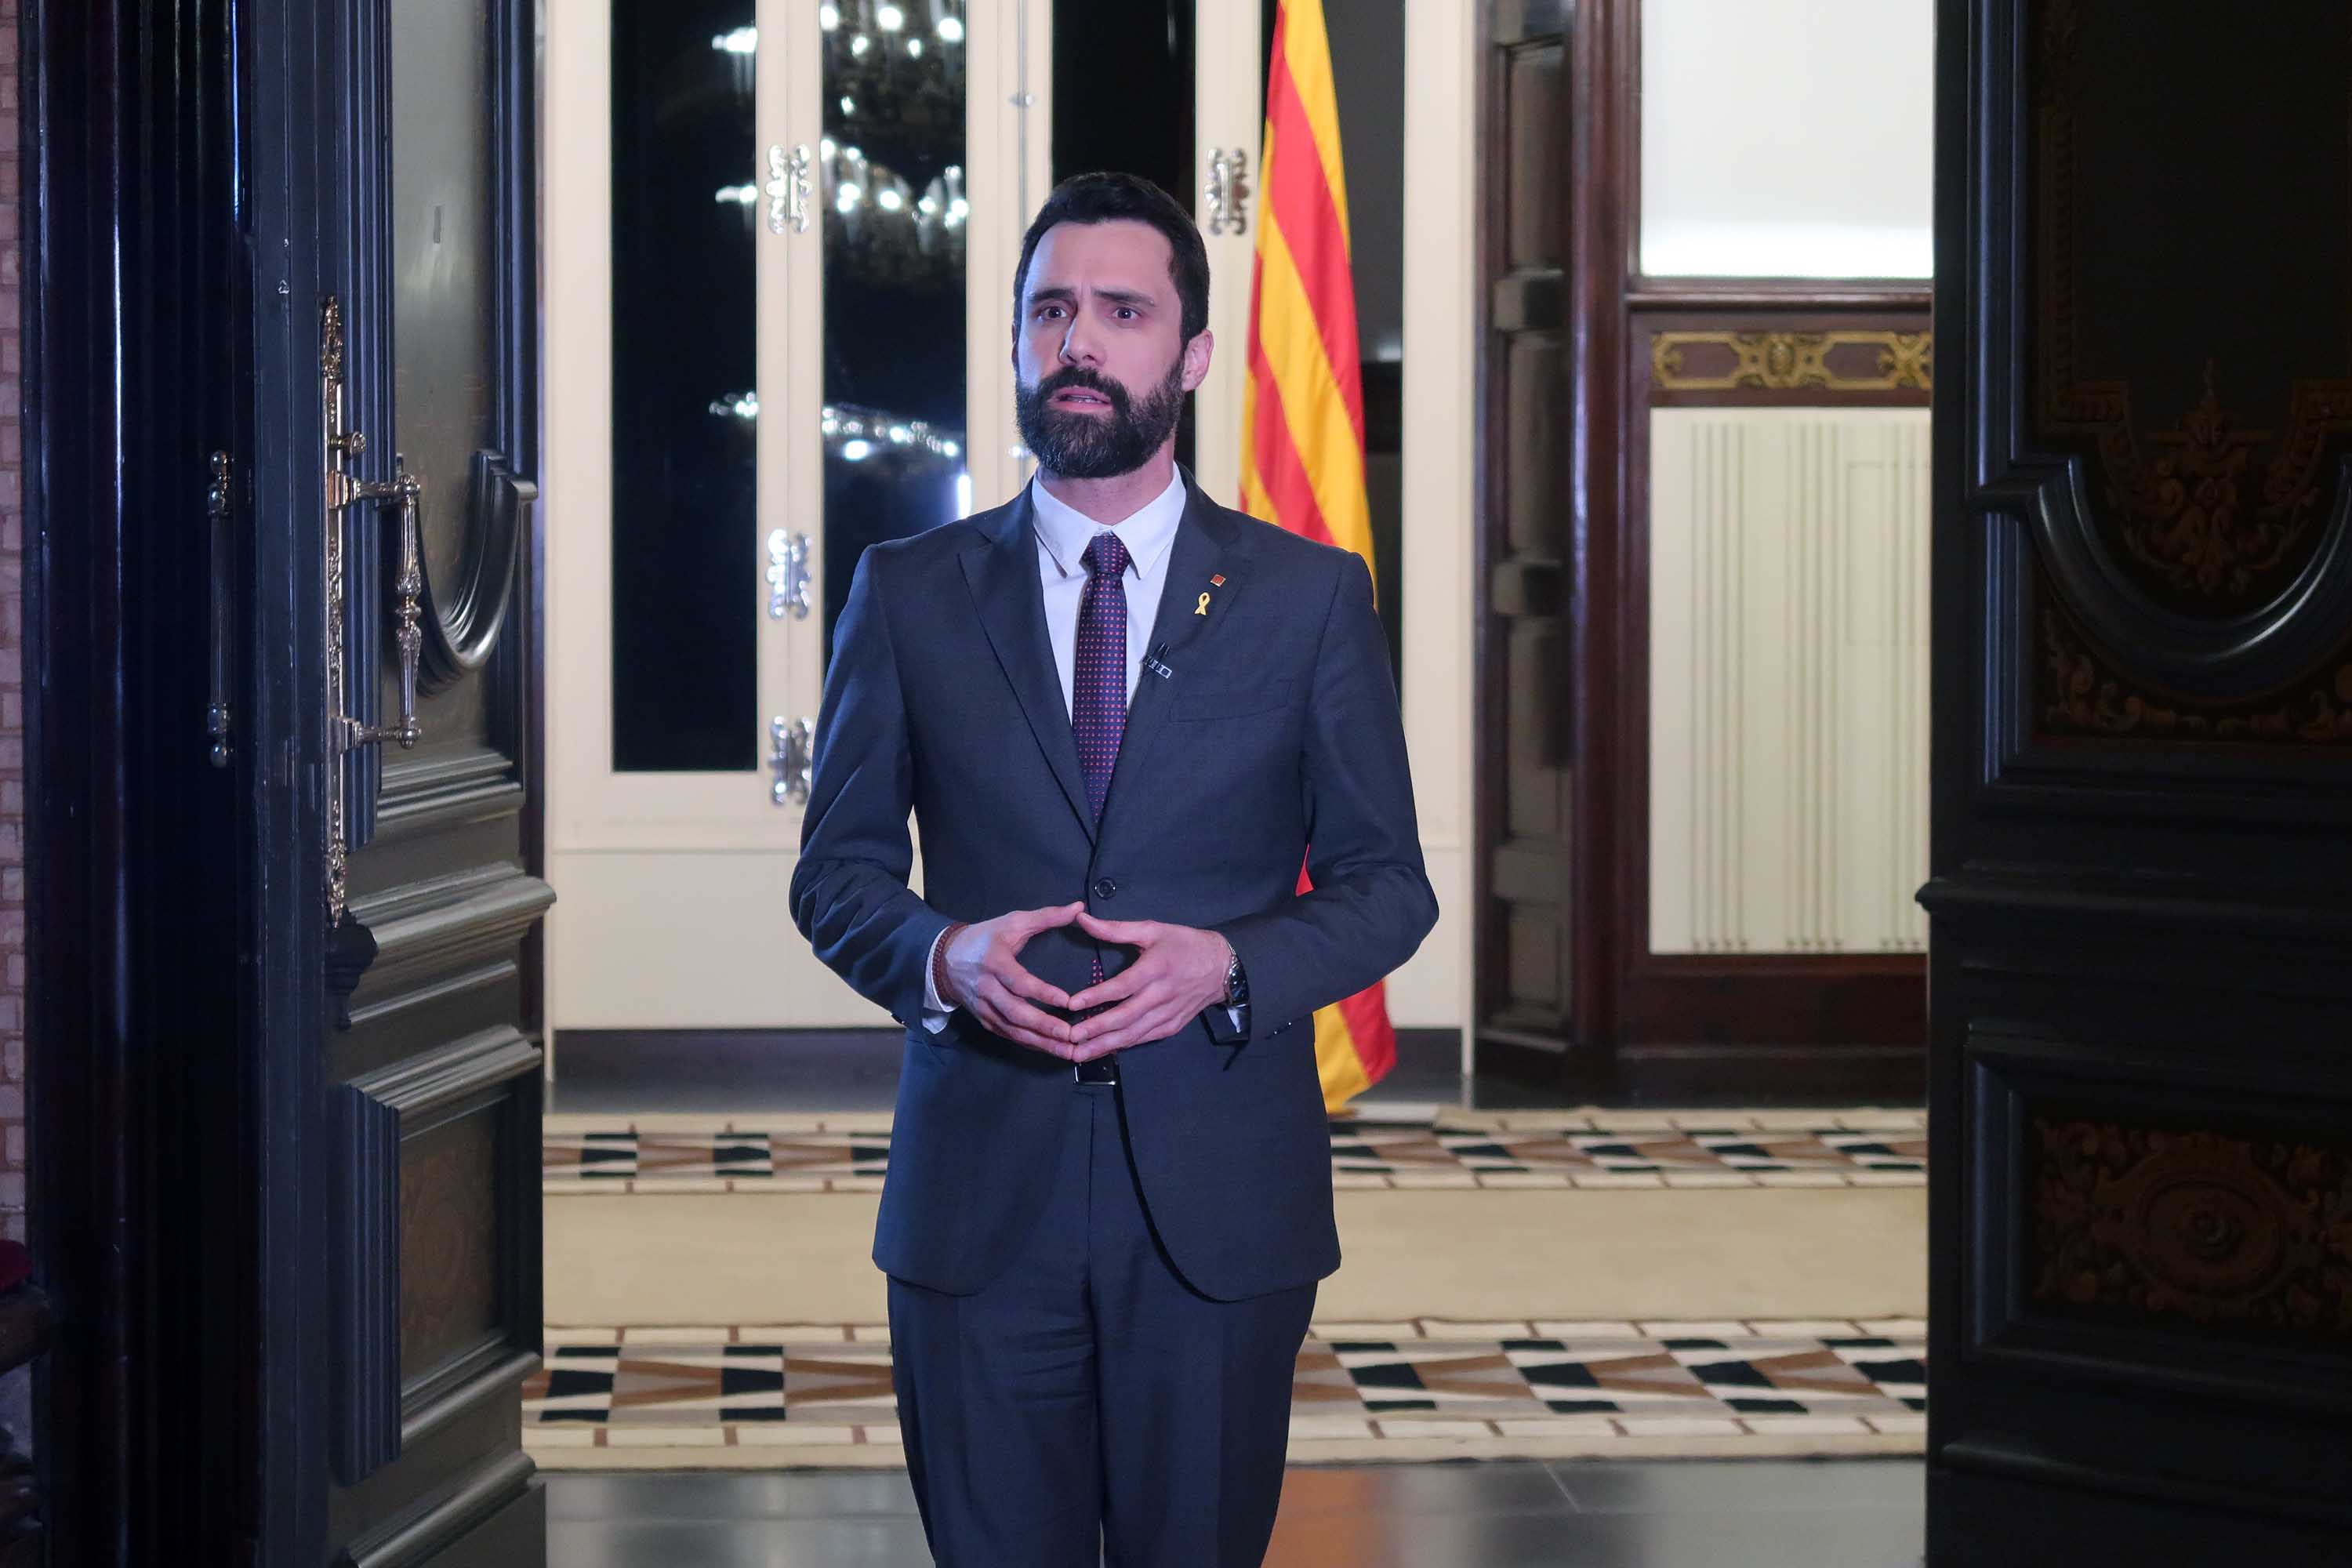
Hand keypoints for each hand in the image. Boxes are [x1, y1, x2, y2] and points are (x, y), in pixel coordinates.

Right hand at [940, 903, 1085, 1057]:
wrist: (945, 958)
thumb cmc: (985, 938)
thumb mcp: (1013, 921)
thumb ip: (1047, 916)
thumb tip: (1078, 908)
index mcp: (995, 963)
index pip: (1020, 982)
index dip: (1043, 993)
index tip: (1068, 1002)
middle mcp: (987, 988)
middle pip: (1015, 1013)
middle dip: (1044, 1027)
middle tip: (1070, 1036)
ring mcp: (984, 1008)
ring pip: (1013, 1030)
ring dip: (1040, 1042)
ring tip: (1068, 1051)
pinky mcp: (984, 1020)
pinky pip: (1008, 1035)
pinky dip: (1029, 1044)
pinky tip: (1050, 1049)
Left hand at [1064, 912, 1231, 1057]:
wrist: (1222, 967)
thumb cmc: (1183, 944)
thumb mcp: (1152, 930)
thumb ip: (1115, 929)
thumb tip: (1082, 919)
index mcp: (1156, 968)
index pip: (1123, 986)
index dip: (1097, 996)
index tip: (1072, 1004)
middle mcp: (1162, 995)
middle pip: (1126, 1017)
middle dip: (1096, 1030)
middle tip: (1070, 1038)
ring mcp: (1168, 1014)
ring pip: (1133, 1034)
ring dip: (1105, 1045)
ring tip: (1078, 1054)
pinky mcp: (1171, 1027)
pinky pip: (1143, 1039)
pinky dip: (1122, 1046)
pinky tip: (1103, 1052)